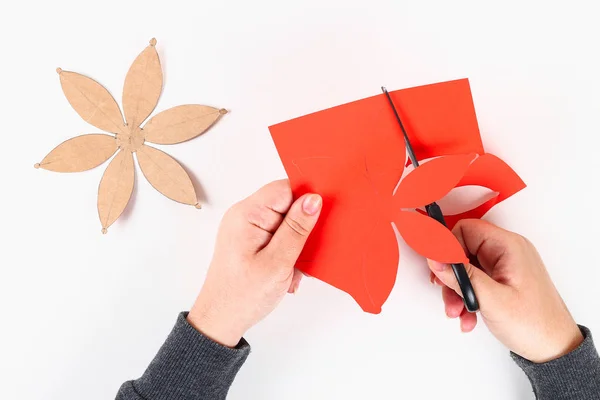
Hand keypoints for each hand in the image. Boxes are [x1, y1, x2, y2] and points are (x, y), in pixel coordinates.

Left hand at [187, 180, 321, 346]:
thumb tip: (313, 199)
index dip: (305, 201)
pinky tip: (286, 274)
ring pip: (286, 223)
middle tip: (302, 255)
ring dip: (295, 246)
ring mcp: (247, 229)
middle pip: (287, 205)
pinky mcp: (251, 241)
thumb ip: (296, 229)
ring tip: (291, 270)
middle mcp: (244, 216)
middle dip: (301, 230)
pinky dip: (287, 254)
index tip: (320, 220)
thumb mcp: (277, 263)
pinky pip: (278, 237)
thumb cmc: (242, 296)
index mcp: (247, 214)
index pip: (285, 189)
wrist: (220, 321)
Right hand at [428, 219, 582, 362]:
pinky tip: (468, 315)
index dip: (448, 247)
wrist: (554, 349)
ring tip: (458, 311)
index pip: (466, 230)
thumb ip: (460, 276)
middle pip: (463, 249)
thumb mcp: (490, 299)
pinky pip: (476, 280)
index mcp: (508, 247)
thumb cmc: (535, 324)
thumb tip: (435, 258)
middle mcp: (507, 252)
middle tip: (447, 292)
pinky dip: (468, 296)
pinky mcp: (503, 280)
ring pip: (466, 267)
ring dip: (457, 290)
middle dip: (452, 275)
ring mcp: (505, 266)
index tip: (438, 268)